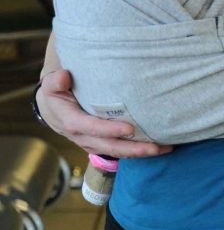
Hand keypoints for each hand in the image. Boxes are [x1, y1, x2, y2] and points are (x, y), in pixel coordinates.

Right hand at [37, 69, 171, 158]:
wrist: (55, 110)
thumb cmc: (58, 93)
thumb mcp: (52, 85)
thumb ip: (55, 82)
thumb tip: (63, 77)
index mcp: (71, 122)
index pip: (91, 128)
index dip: (109, 130)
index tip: (129, 129)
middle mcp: (83, 137)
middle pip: (110, 146)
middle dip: (133, 148)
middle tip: (156, 146)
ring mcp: (93, 144)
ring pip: (117, 152)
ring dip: (140, 152)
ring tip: (164, 148)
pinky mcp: (101, 145)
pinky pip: (120, 151)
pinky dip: (137, 151)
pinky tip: (158, 147)